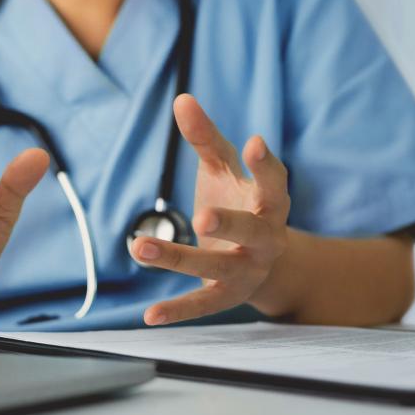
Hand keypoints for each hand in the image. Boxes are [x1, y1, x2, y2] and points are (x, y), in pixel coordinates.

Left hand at [130, 94, 290, 324]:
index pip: (273, 182)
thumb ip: (205, 139)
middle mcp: (265, 238)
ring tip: (141, 247)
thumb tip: (182, 98)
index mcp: (269, 202)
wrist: (262, 264)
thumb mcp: (223, 171)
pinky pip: (202, 304)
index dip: (265, 165)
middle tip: (202, 216)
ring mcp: (247, 269)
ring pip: (217, 266)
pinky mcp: (227, 295)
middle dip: (229, 223)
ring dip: (180, 258)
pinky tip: (148, 315)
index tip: (253, 143)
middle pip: (252, 230)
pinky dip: (177, 311)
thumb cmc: (239, 203)